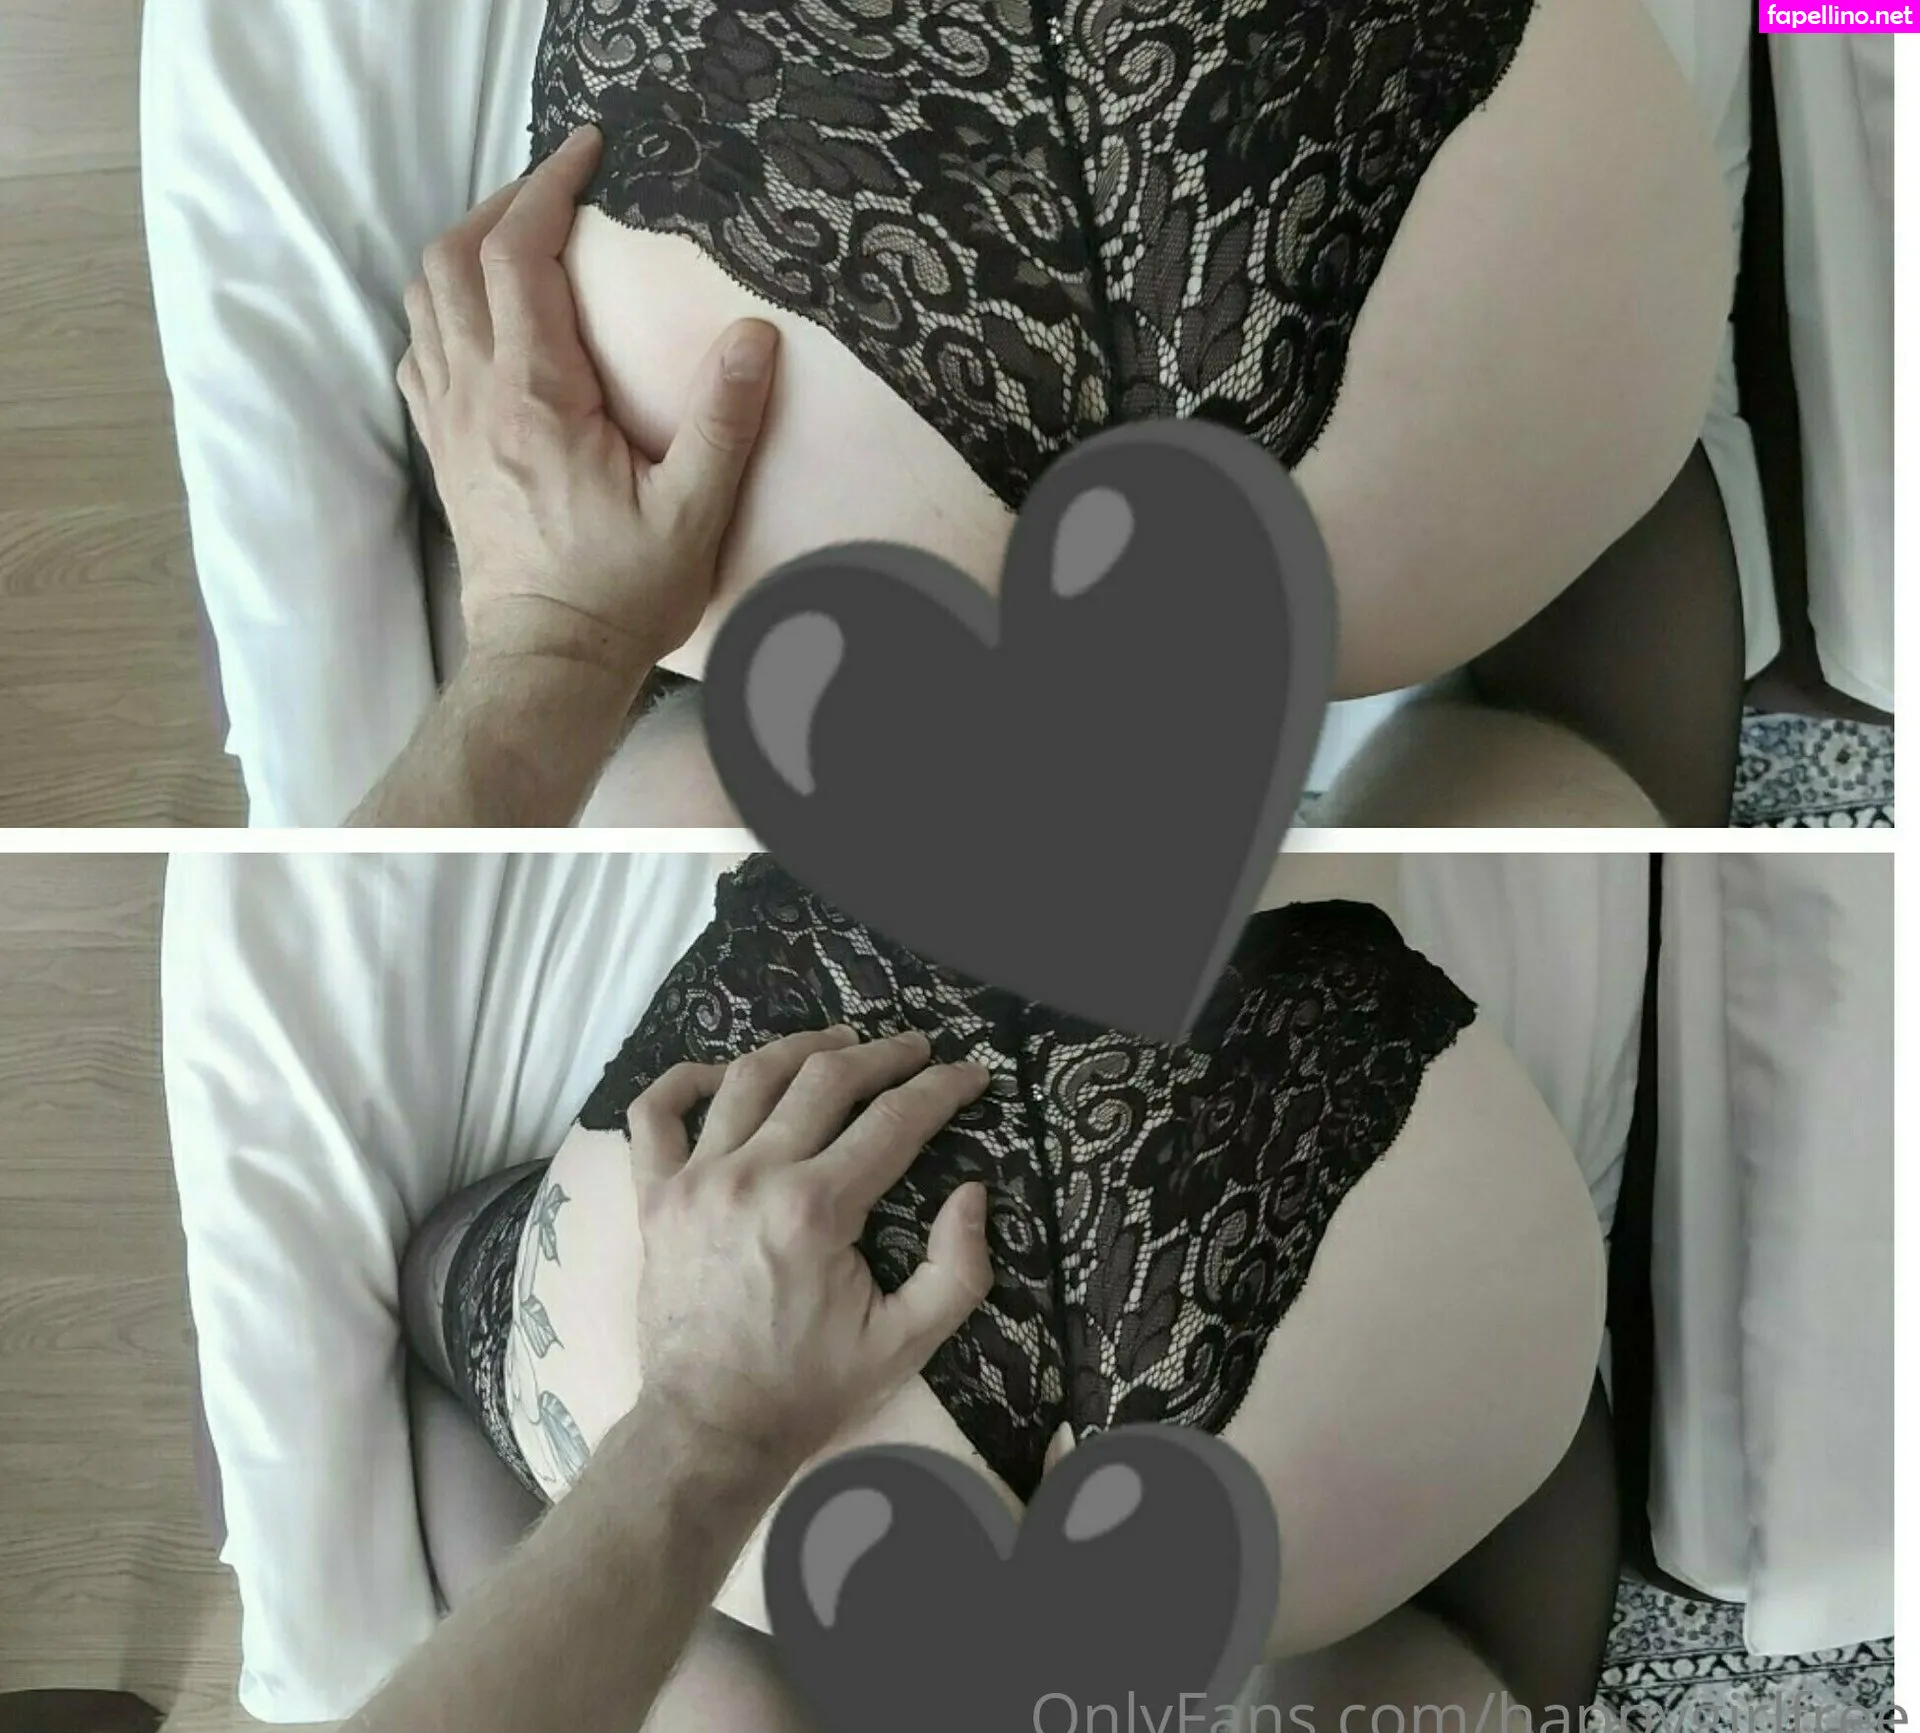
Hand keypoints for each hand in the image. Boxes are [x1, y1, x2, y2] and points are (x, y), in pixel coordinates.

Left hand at [398, 124, 779, 680]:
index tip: (587, 153)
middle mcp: (477, 396)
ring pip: (425, 300)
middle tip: (556, 190)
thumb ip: (725, 421)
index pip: (520, 256)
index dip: (548, 188)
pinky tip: (481, 317)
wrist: (547, 661)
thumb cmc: (621, 593)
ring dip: (464, 250)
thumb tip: (755, 337)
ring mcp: (450, 423)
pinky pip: (419, 353)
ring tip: (517, 236)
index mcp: (537, 396)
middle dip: (500, 205)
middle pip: (454, 259)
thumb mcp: (694, 512)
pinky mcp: (444, 452)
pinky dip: (443, 309)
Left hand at [624, 1027, 993, 1474]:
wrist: (712, 1429)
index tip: (969, 1075)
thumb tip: (973, 1194)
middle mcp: (753, 1177)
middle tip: (914, 1049)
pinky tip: (720, 1075)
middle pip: (825, 1079)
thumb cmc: (812, 1387)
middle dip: (882, 1055)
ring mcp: (695, 1181)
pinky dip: (681, 1081)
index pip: (894, 1120)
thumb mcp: (907, 1342)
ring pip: (747, 1078)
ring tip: (838, 1043)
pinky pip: (654, 1115)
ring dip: (799, 1048)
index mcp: (817, 1210)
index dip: (941, 1088)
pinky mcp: (655, 1197)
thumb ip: (958, 1268)